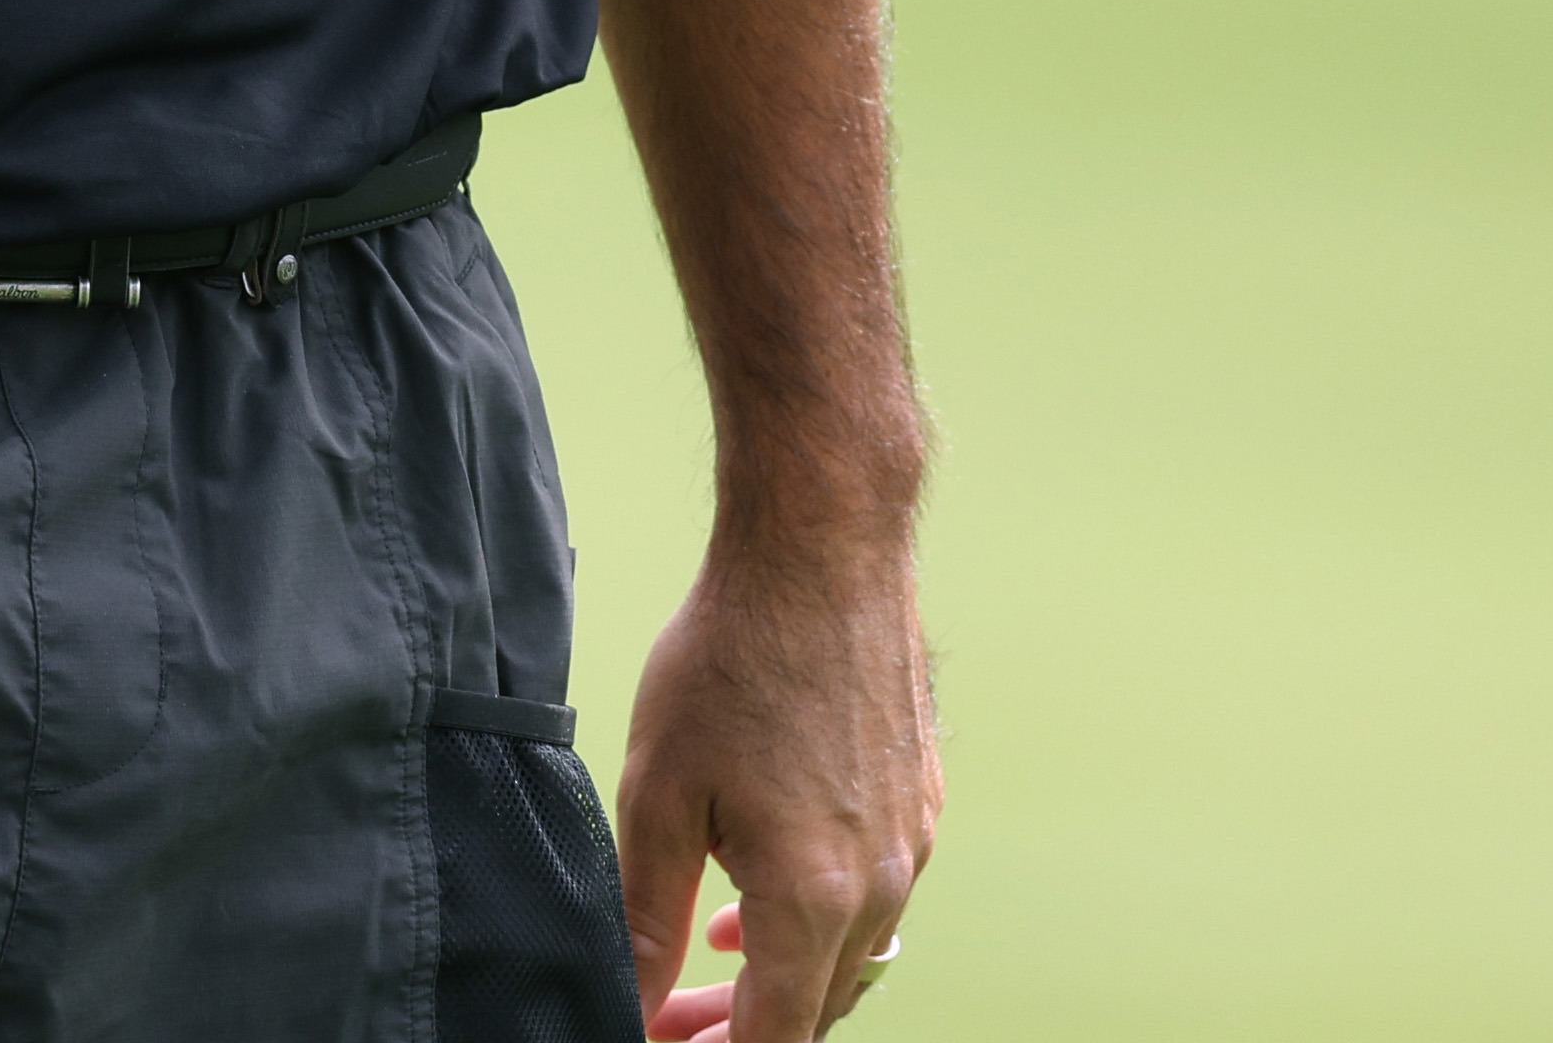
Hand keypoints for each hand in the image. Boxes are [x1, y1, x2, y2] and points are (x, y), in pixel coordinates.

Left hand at [617, 536, 937, 1038]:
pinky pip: (873, 900)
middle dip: (741, 1027)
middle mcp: (881, 886)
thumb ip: (646, 915)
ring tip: (709, 957)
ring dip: (782, 975)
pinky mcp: (921, 809)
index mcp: (814, 898)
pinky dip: (815, 918)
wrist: (822, 559)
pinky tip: (754, 894)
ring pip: (850, 957)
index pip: (778, 1040)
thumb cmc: (731, 661)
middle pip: (818, 1009)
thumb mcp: (658, 794)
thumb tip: (630, 1002)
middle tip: (669, 1013)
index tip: (666, 1042)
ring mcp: (912, 848)